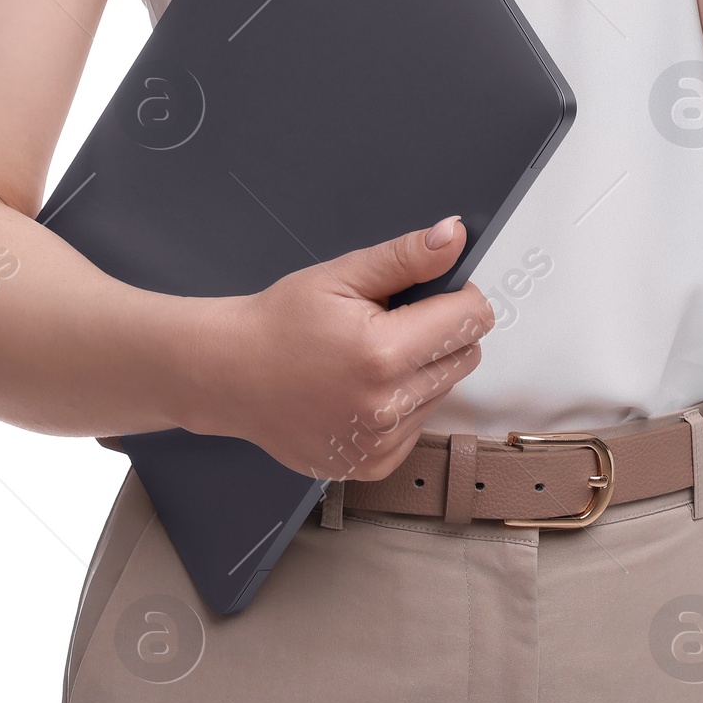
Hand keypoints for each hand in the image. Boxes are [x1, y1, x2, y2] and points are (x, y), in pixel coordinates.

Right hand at [184, 216, 495, 482]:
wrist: (231, 376)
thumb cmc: (281, 322)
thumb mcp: (341, 275)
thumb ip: (405, 258)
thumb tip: (454, 237)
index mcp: (382, 353)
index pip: (471, 320)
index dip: (459, 297)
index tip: (433, 292)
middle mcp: (387, 407)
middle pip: (465, 357)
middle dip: (441, 332)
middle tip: (392, 322)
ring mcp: (380, 444)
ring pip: (443, 391)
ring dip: (422, 370)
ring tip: (369, 358)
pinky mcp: (374, 465)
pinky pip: (419, 425)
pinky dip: (403, 404)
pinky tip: (362, 389)